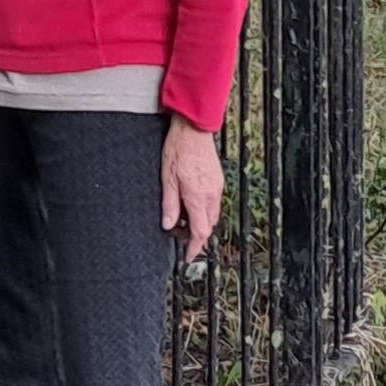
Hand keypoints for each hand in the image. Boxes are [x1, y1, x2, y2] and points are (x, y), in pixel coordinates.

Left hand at [161, 117, 224, 258]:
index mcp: (197, 197)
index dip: (195, 247)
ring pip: (213, 215)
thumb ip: (169, 204)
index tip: (188, 256)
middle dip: (197, 236)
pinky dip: (206, 210)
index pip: (200, 232)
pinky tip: (193, 203)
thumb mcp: (166, 177)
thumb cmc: (178, 148)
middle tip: (182, 237)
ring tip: (186, 220)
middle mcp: (211, 195)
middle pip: (208, 226)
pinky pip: (214, 202)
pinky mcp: (218, 180)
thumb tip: (169, 225)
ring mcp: (217, 187)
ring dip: (202, 222)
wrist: (194, 128)